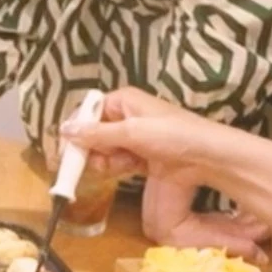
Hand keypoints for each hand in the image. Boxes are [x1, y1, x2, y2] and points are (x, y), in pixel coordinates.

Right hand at [63, 88, 269, 262]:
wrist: (207, 156)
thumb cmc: (171, 134)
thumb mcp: (131, 132)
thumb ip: (96, 133)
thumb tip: (64, 129)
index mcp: (123, 100)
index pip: (89, 111)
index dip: (77, 129)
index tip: (66, 150)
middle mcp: (126, 115)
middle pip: (94, 132)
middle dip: (91, 148)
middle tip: (92, 162)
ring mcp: (134, 136)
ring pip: (105, 149)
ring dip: (104, 160)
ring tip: (116, 165)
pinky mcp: (141, 155)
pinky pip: (118, 160)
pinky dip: (116, 167)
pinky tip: (123, 171)